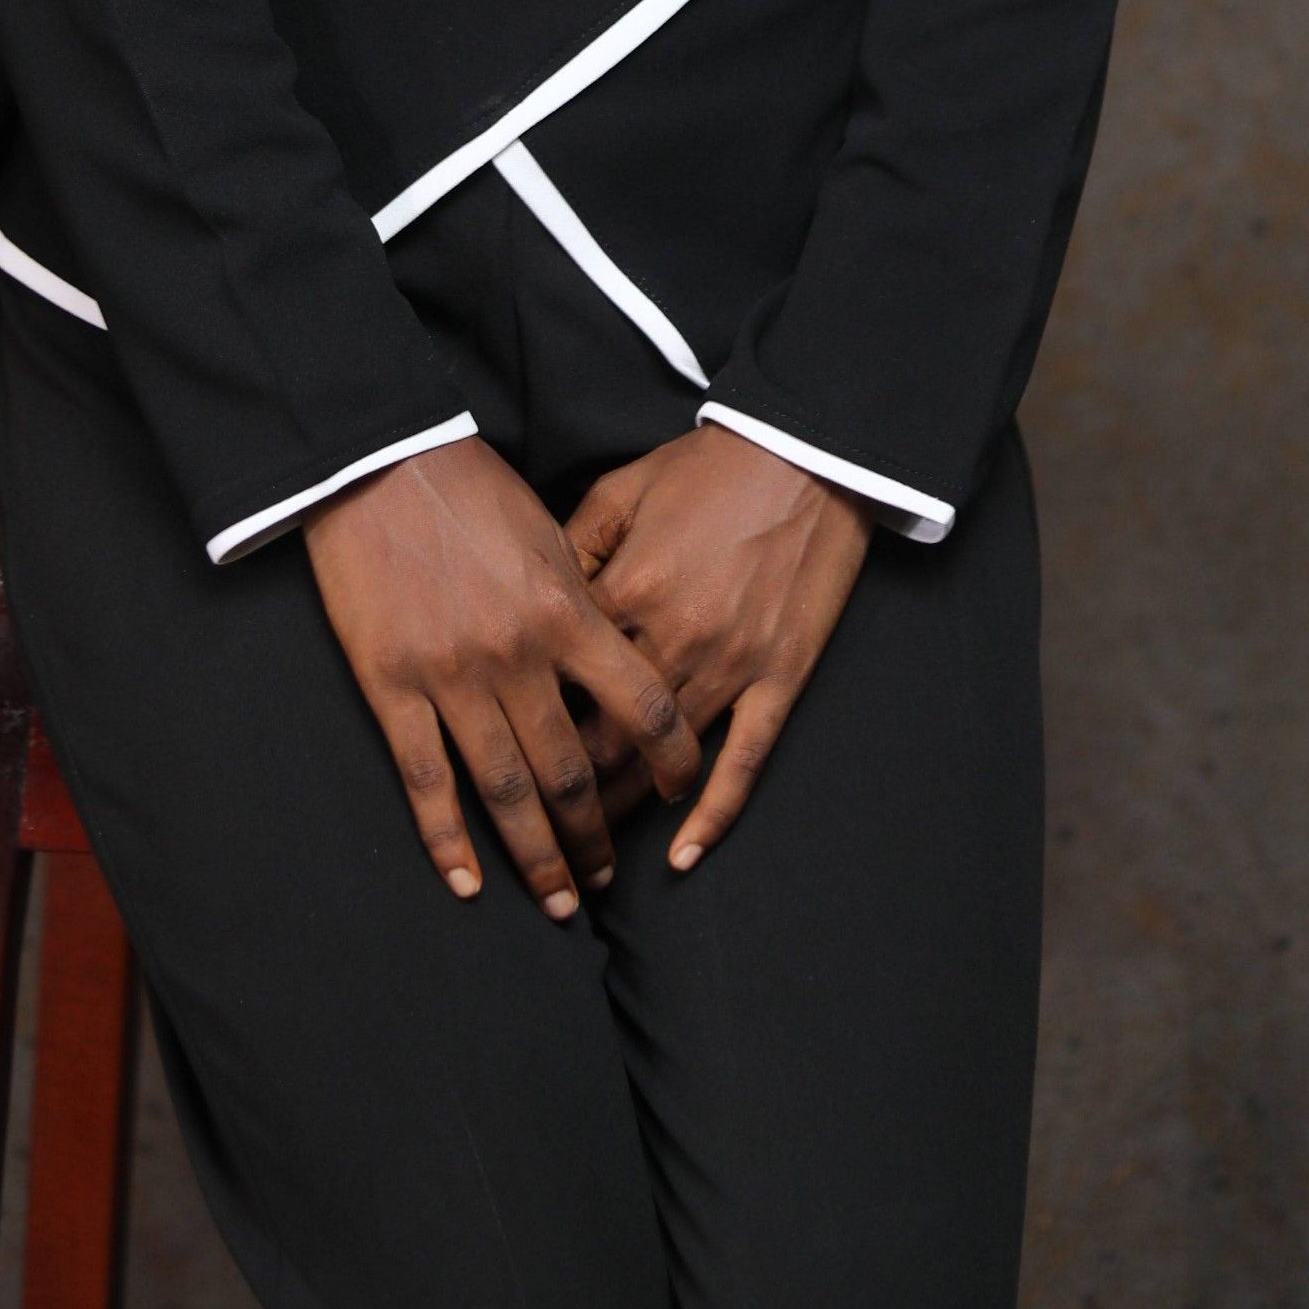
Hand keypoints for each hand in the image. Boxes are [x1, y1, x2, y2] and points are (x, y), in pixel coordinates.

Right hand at [304, 437, 704, 918]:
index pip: (644, 704)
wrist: (380, 460)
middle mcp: (518, 654)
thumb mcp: (552, 532)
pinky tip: (466, 882)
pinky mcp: (391, 684)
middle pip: (574, 770)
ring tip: (557, 902)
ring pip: (507, 790)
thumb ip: (587, 600)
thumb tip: (618, 659)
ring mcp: (452, 675)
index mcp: (568, 612)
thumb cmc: (472, 488)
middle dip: (595, 835)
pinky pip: (425, 779)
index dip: (670, 760)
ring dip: (536, 857)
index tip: (677, 794)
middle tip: (604, 881)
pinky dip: (446, 840)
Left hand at [566, 427, 871, 870]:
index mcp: (625, 588)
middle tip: (537, 823)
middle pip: (603, 737)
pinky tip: (683, 855)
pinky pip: (744, 760)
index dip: (529, 719)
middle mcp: (672, 637)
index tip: (504, 750)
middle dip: (565, 788)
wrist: (805, 454)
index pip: (559, 677)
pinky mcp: (779, 677)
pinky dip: (712, 814)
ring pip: (662, 760)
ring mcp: (730, 663)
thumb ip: (572, 545)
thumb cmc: (708, 467)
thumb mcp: (623, 488)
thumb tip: (531, 597)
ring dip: (623, 809)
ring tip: (590, 850)